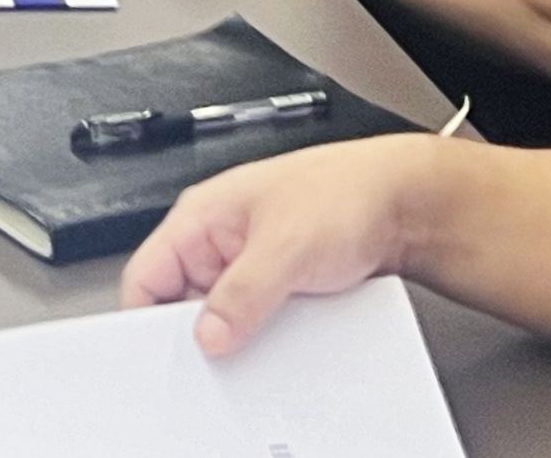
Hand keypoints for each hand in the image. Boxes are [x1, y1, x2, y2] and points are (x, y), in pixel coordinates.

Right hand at [120, 140, 441, 355]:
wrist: (406, 203)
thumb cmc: (347, 192)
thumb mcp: (286, 246)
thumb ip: (241, 293)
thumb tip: (208, 334)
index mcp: (200, 216)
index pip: (146, 275)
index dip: (144, 320)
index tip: (162, 358)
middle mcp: (219, 240)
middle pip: (182, 303)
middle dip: (199, 333)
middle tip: (218, 356)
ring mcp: (250, 264)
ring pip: (223, 317)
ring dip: (238, 337)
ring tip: (262, 344)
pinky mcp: (279, 286)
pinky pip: (257, 322)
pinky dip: (267, 339)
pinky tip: (286, 343)